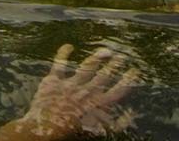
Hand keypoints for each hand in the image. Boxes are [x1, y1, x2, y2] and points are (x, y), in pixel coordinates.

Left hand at [0, 44, 139, 140]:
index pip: (117, 90)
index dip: (127, 80)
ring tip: (105, 50)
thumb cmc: (73, 132)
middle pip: (104, 75)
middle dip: (114, 65)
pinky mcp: (54, 81)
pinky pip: (59, 64)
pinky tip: (68, 46)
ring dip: (97, 57)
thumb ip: (119, 124)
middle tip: (122, 56)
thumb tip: (132, 113)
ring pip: (87, 67)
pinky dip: (63, 54)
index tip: (134, 71)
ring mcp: (71, 84)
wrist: (45, 129)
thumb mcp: (100, 131)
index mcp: (98, 103)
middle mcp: (87, 91)